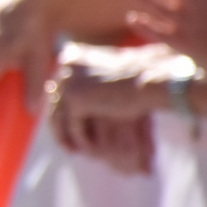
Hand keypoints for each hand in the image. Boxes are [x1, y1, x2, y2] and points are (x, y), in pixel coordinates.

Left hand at [47, 43, 167, 175]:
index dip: (61, 106)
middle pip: (54, 100)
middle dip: (59, 122)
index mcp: (71, 56)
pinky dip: (79, 139)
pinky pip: (73, 125)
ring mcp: (68, 82)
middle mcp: (65, 66)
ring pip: (59, 115)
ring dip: (63, 134)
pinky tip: (85, 151)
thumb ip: (85, 80)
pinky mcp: (76, 99)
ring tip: (71, 149)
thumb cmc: (136, 76)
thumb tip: (59, 91)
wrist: (152, 78)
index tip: (65, 122)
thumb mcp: (105, 75)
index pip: (58, 86)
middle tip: (64, 140)